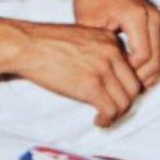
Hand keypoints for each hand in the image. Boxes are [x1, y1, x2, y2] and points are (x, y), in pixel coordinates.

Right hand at [7, 19, 147, 127]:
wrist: (26, 45)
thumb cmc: (45, 42)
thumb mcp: (82, 37)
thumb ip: (98, 51)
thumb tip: (106, 75)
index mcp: (111, 40)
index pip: (131, 68)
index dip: (126, 86)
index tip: (117, 95)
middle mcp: (113, 53)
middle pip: (133, 86)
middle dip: (126, 102)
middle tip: (115, 110)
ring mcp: (103, 70)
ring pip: (125, 101)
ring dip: (117, 114)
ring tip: (106, 118)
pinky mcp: (91, 86)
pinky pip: (110, 110)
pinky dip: (107, 119)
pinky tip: (99, 121)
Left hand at [70, 0, 159, 90]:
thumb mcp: (88, 23)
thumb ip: (99, 48)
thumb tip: (106, 75)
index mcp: (137, 16)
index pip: (142, 55)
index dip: (129, 72)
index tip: (114, 80)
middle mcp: (153, 17)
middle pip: (157, 59)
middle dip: (141, 78)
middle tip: (123, 90)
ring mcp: (157, 19)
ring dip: (148, 74)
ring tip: (129, 87)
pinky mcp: (156, 22)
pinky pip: (159, 50)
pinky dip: (151, 66)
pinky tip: (135, 76)